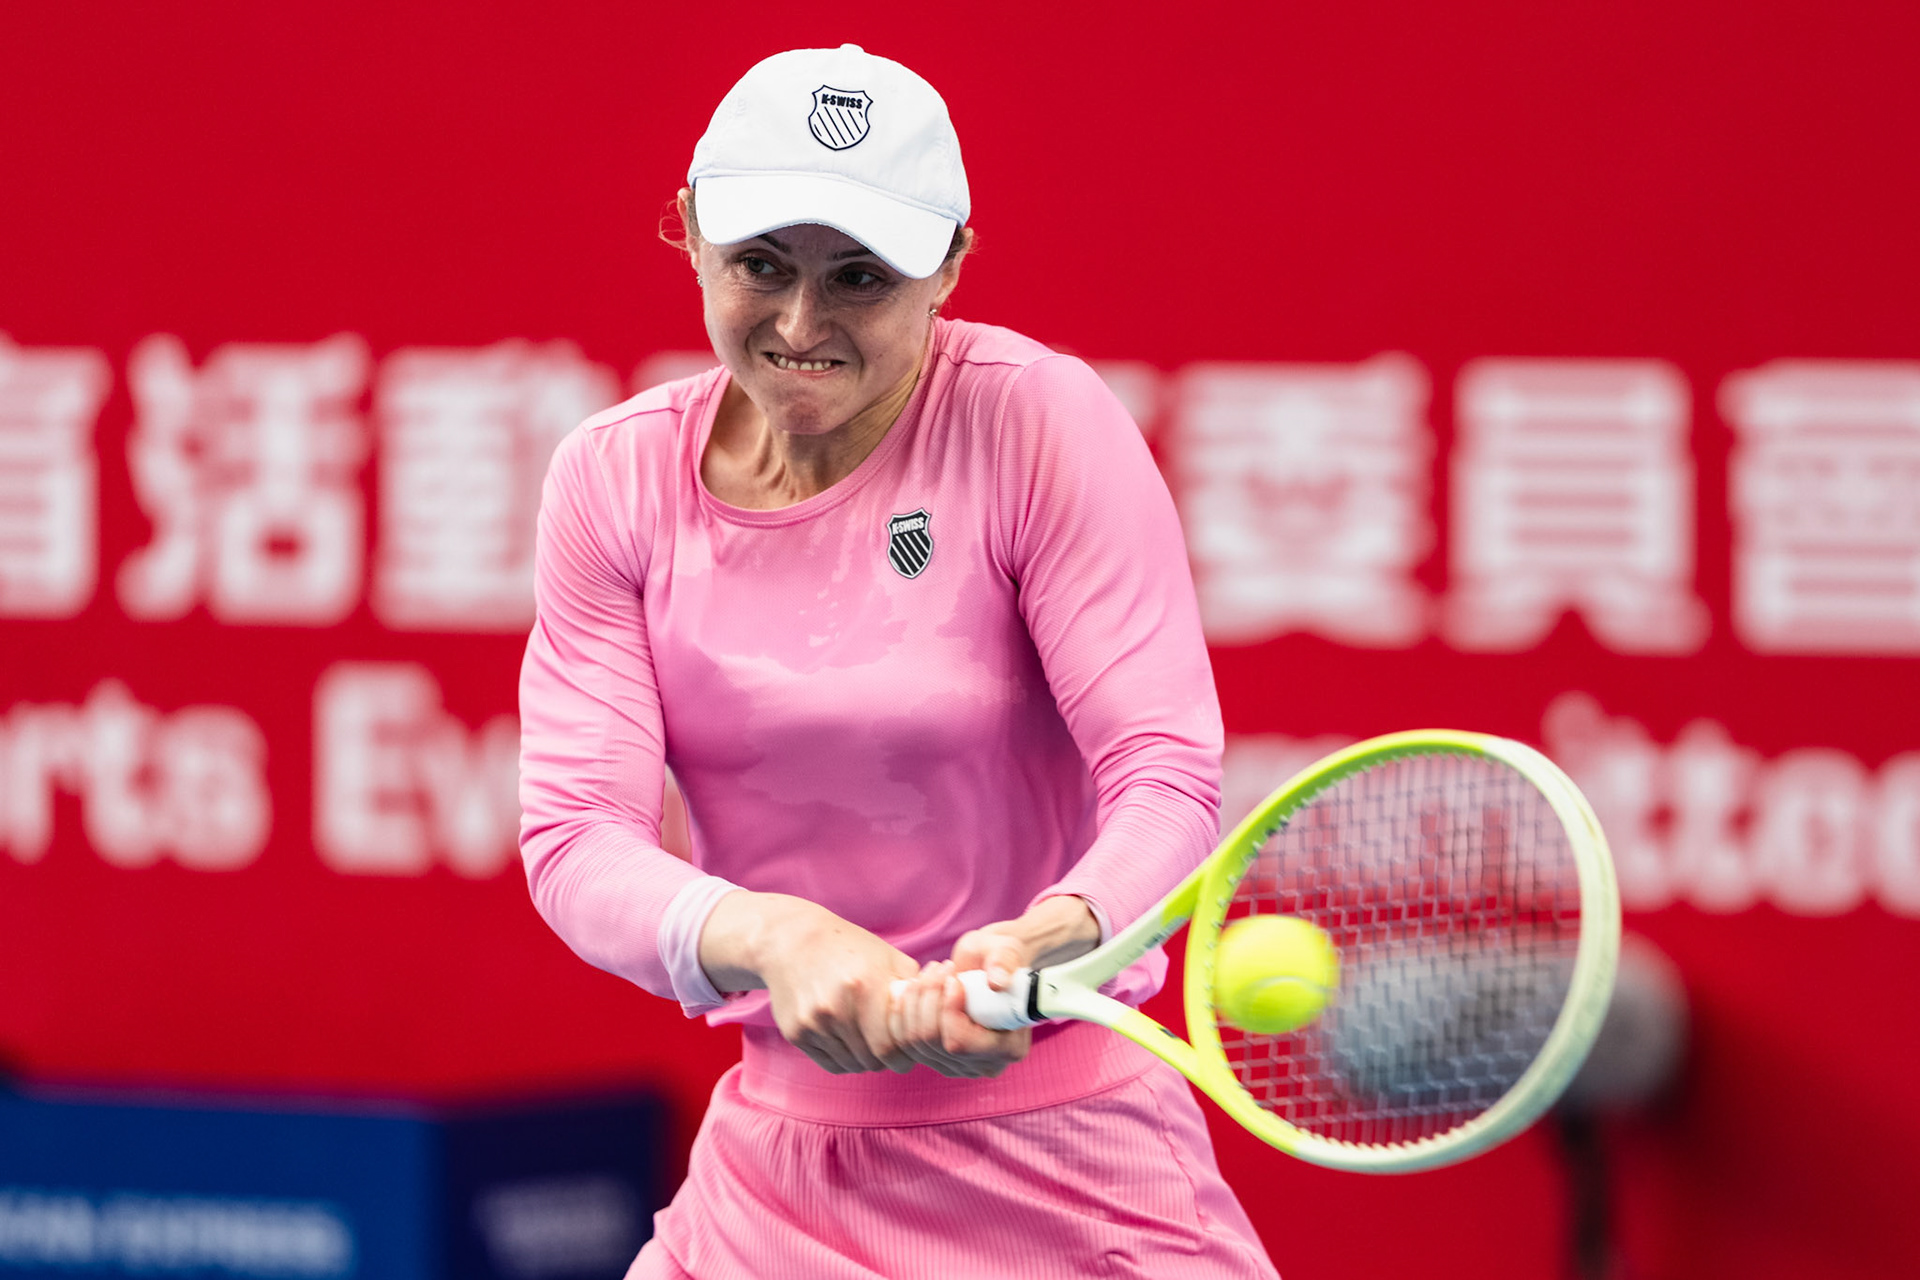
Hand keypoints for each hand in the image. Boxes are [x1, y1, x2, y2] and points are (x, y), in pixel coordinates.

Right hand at [699, 892, 919, 1074]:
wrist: (790, 940)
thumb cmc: (848, 947)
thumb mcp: (888, 957)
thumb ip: (916, 989)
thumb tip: (945, 1015)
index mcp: (865, 987)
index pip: (893, 1047)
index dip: (906, 1053)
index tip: (910, 1047)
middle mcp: (836, 1008)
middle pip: (874, 1060)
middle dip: (888, 1058)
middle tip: (894, 1047)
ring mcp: (813, 1022)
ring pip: (853, 1065)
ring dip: (866, 1059)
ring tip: (870, 1038)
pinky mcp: (795, 1032)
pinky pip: (830, 1063)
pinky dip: (844, 1058)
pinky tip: (849, 1039)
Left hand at [887, 960, 1029, 1078]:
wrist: (987, 967)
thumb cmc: (1001, 958)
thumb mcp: (1007, 951)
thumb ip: (1005, 961)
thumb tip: (997, 982)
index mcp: (1009, 1047)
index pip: (961, 1043)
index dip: (948, 1010)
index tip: (953, 979)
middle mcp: (984, 1065)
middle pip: (933, 1043)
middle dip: (928, 999)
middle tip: (939, 968)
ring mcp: (957, 1065)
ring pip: (915, 1042)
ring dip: (915, 1001)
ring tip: (930, 972)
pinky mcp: (936, 1058)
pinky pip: (905, 1042)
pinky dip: (902, 1012)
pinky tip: (912, 987)